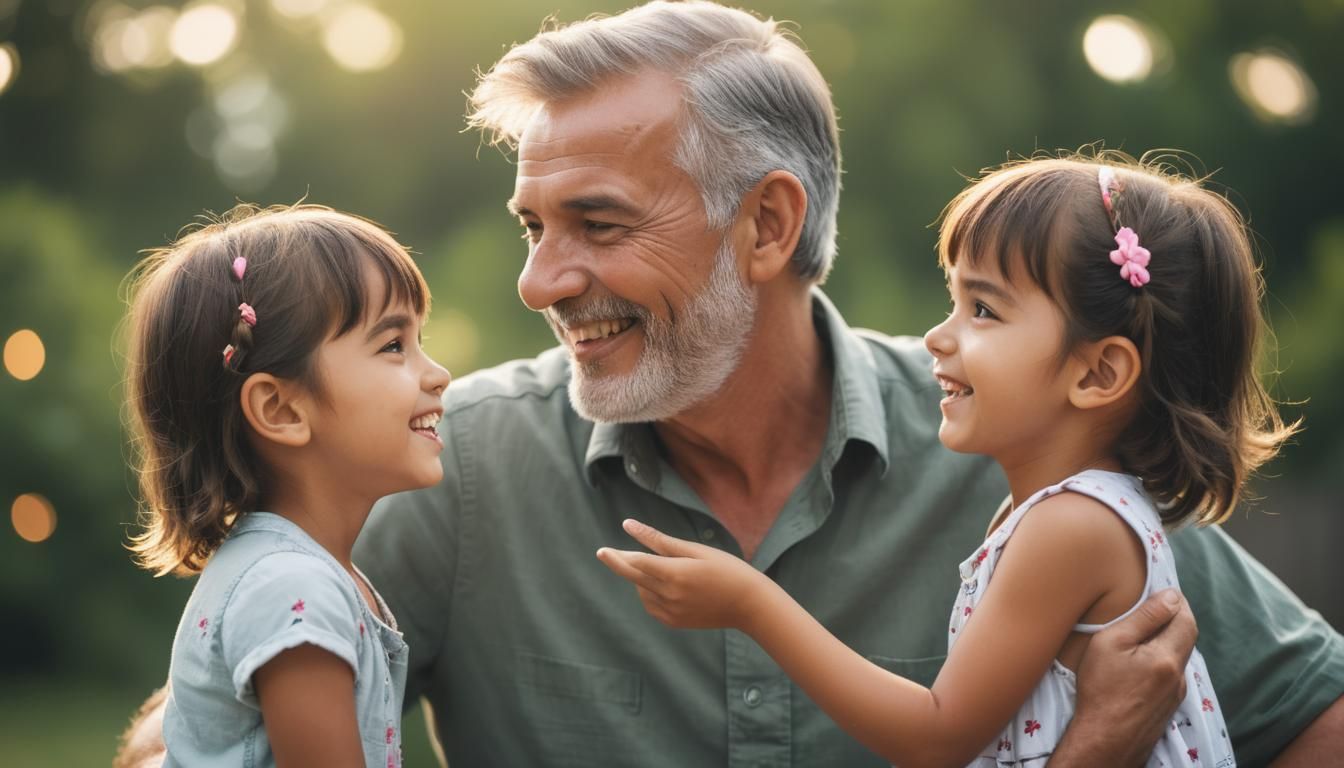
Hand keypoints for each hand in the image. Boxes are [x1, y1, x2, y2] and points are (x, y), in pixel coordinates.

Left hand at [596, 518, 772, 630]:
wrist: (749, 604)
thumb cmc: (726, 569)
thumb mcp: (695, 550)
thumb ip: (659, 540)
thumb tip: (629, 526)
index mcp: (674, 574)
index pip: (635, 563)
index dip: (617, 556)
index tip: (602, 551)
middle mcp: (669, 595)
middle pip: (633, 578)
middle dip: (619, 564)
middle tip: (604, 554)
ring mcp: (671, 612)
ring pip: (642, 591)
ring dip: (642, 578)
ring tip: (665, 567)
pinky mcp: (674, 622)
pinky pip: (652, 605)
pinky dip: (650, 594)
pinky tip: (666, 585)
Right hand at [1054, 589, 1196, 764]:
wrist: (1104, 741)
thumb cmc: (1101, 690)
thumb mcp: (1112, 643)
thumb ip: (1144, 618)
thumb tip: (1171, 596)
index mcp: (1168, 657)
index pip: (1186, 618)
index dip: (1176, 601)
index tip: (1161, 589)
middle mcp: (1179, 676)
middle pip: (1187, 637)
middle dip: (1174, 617)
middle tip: (1153, 605)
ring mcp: (1176, 694)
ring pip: (1179, 657)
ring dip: (1168, 639)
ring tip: (1144, 631)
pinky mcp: (1168, 707)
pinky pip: (1172, 674)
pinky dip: (1162, 659)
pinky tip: (1141, 661)